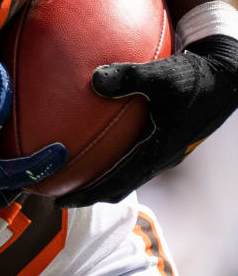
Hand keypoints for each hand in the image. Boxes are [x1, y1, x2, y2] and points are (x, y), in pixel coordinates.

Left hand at [57, 35, 237, 207]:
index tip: (57, 200)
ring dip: (97, 175)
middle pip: (116, 185)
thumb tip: (93, 80)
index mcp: (157, 152)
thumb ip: (128, 76)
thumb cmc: (196, 78)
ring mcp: (163, 150)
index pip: (115, 183)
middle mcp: (159, 157)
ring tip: (68, 169)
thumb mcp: (162, 75)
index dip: (86, 194)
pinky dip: (109, 154)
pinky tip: (92, 136)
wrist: (227, 77)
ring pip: (124, 172)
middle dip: (86, 192)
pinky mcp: (164, 137)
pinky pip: (131, 154)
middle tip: (54, 191)